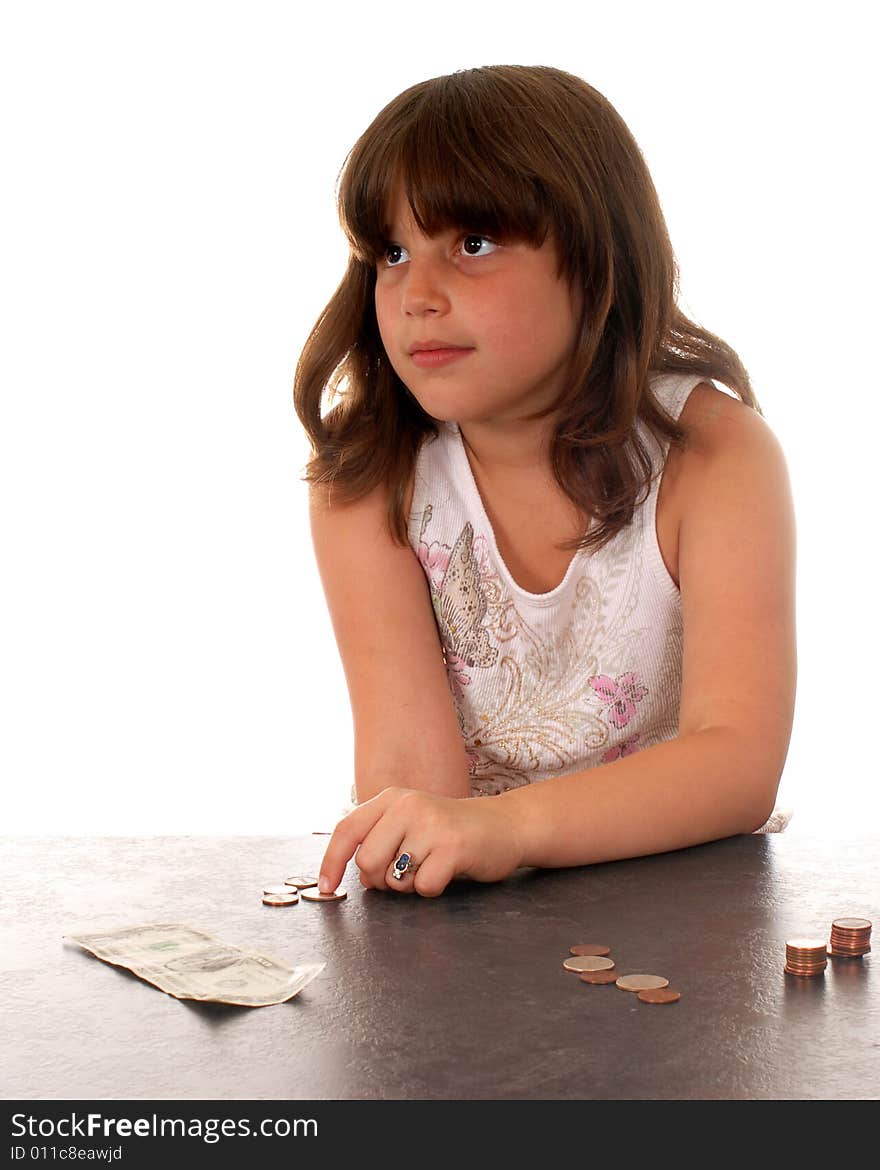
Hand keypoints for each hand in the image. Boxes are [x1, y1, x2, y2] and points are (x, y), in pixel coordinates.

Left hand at [318, 787, 524, 896]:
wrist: (505, 826)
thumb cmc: (452, 831)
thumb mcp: (410, 823)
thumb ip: (380, 839)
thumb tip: (352, 874)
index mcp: (391, 799)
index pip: (347, 830)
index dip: (331, 862)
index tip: (326, 889)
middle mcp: (408, 806)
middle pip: (366, 861)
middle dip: (380, 880)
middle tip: (403, 875)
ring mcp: (430, 824)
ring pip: (393, 877)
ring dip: (408, 885)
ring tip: (429, 867)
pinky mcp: (452, 846)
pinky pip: (423, 887)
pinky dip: (432, 888)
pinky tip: (448, 871)